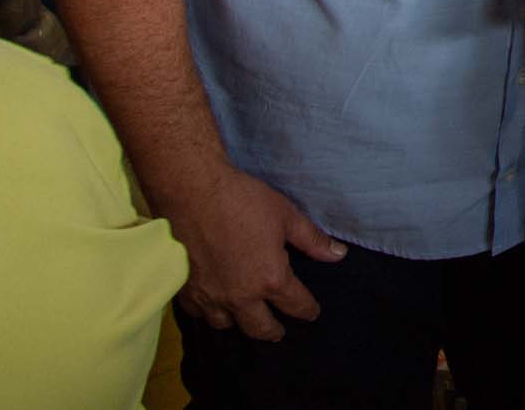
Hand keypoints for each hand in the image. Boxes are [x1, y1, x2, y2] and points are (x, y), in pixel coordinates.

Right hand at [160, 165, 347, 339]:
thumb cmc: (243, 201)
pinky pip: (199, 314)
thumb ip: (313, 240)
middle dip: (274, 332)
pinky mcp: (185, 291)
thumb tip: (339, 255)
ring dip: (240, 324)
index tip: (312, 314)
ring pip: (227, 325)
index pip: (295, 305)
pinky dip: (210, 313)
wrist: (192, 193)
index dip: (308, 310)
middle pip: (260, 328)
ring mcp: (210, 297)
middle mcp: (240, 296)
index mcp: (270, 279)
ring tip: (246, 319)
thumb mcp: (287, 216)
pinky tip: (214, 306)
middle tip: (280, 332)